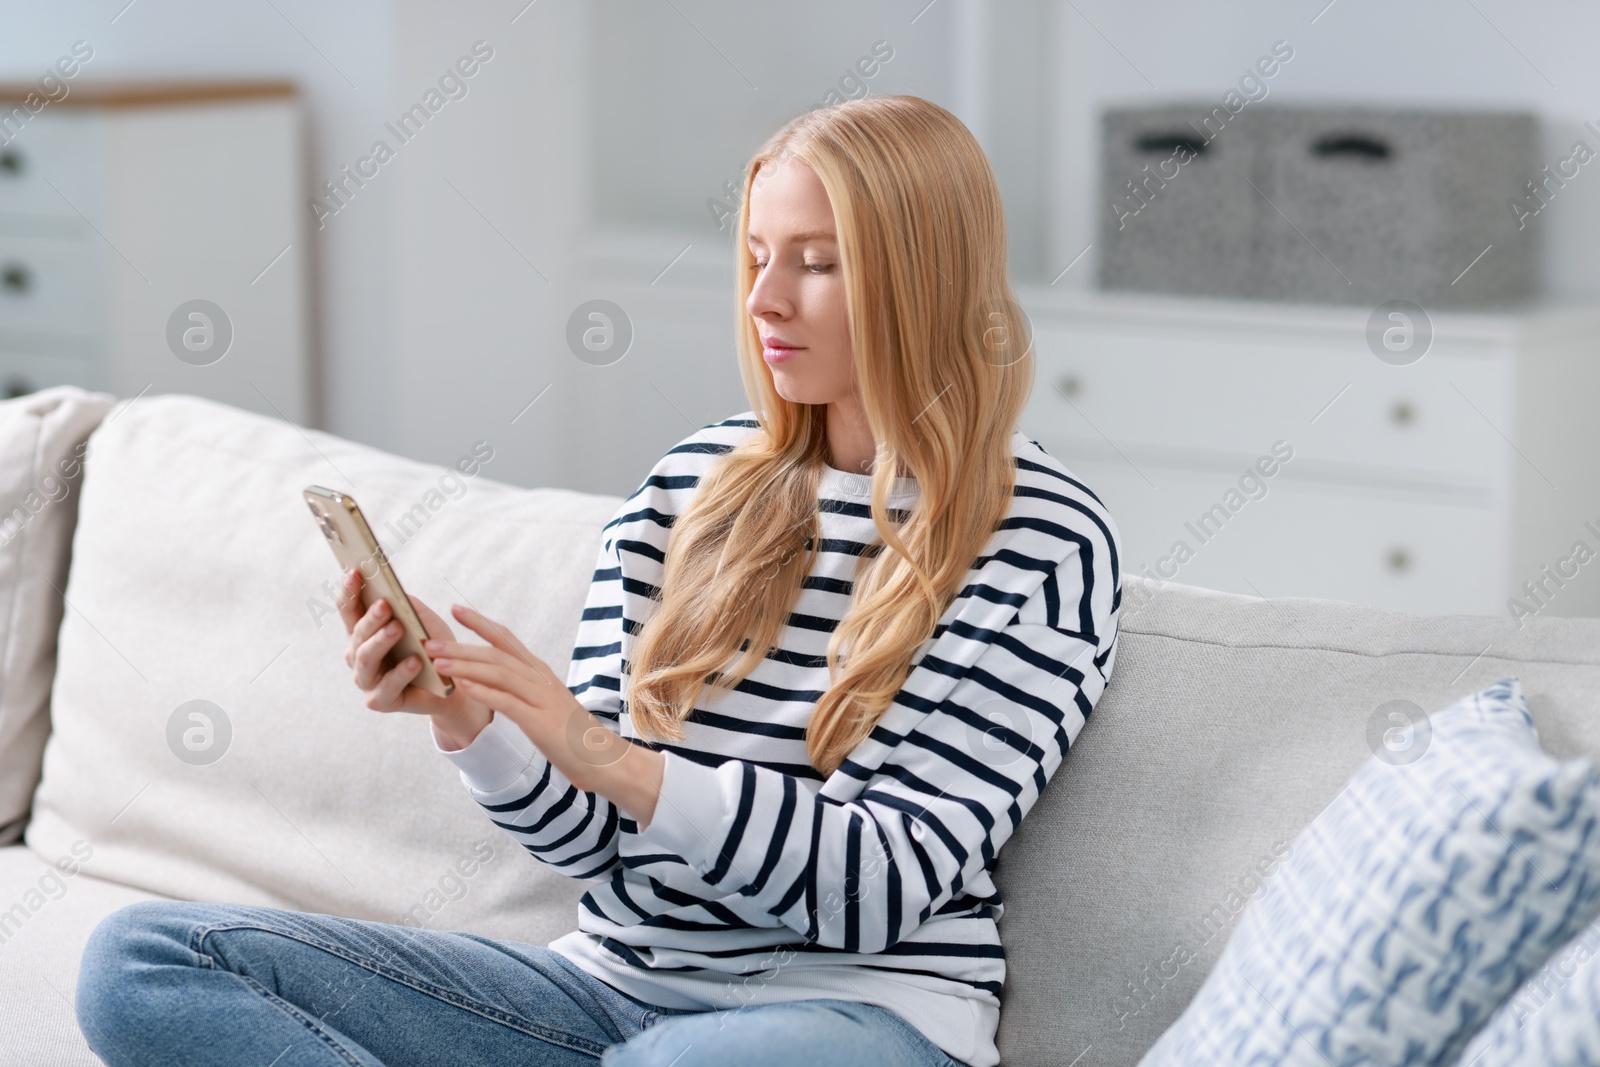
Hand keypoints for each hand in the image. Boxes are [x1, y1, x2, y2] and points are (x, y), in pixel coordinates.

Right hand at [337, 566, 490, 746]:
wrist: (453, 685)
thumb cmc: (433, 648)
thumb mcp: (422, 621)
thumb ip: (407, 606)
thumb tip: (392, 591)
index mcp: (362, 633)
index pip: (349, 609)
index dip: (349, 591)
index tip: (354, 572)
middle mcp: (358, 655)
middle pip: (358, 633)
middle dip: (371, 618)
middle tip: (384, 605)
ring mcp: (366, 680)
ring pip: (366, 658)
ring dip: (381, 641)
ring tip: (397, 628)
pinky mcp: (379, 701)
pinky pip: (387, 686)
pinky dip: (401, 673)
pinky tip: (415, 661)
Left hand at [427, 603, 663, 824]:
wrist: (605, 760)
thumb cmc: (574, 737)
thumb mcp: (545, 706)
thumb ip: (524, 692)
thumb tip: (498, 683)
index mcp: (540, 673)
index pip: (506, 640)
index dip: (480, 623)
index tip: (454, 610)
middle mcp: (541, 679)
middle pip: (496, 654)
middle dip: (460, 645)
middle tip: (428, 640)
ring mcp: (542, 699)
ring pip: (499, 673)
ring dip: (465, 665)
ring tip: (436, 661)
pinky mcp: (541, 722)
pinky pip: (507, 702)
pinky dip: (483, 692)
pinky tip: (462, 686)